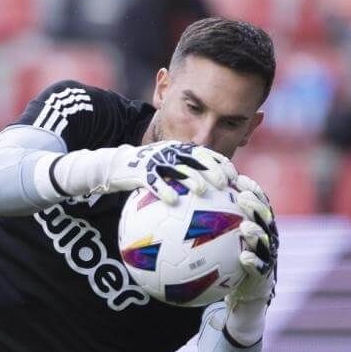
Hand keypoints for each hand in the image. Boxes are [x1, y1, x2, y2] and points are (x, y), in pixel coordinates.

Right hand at [107, 141, 236, 204]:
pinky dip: (164, 190)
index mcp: (179, 150)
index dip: (220, 163)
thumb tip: (212, 190)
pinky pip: (154, 182)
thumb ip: (186, 171)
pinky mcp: (141, 172)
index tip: (233, 176)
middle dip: (211, 170)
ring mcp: (156, 161)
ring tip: (202, 191)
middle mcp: (170, 152)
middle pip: (195, 159)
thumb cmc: (148, 170)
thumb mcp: (168, 165)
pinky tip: (173, 201)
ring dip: (191, 179)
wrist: (117, 165)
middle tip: (223, 184)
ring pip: (177, 169)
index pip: (205, 153)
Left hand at [224, 175, 277, 344]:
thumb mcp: (217, 243)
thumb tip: (180, 208)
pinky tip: (243, 256)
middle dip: (256, 206)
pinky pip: (260, 266)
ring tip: (244, 226)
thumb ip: (207, 226)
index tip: (238, 178)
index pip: (258, 203)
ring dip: (256, 232)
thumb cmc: (227, 264)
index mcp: (258, 226)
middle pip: (265, 217)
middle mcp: (266, 238)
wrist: (243, 293)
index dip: (252, 189)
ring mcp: (267, 256)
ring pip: (265, 240)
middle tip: (241, 197)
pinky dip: (253, 261)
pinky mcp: (265, 274)